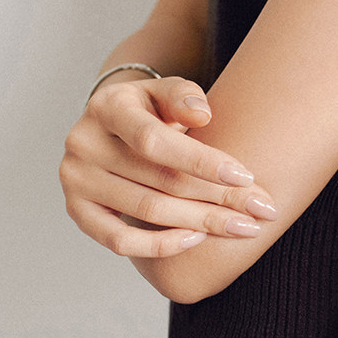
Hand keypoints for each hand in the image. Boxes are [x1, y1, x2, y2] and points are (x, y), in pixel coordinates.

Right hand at [60, 75, 278, 257]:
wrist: (111, 129)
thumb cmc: (149, 110)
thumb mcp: (165, 92)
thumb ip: (183, 96)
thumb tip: (202, 114)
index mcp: (107, 107)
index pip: (154, 141)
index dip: (202, 161)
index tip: (245, 177)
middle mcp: (83, 144)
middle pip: (159, 181)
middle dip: (218, 198)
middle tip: (262, 210)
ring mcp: (76, 181)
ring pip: (148, 212)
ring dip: (202, 223)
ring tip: (243, 227)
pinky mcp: (78, 212)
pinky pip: (120, 242)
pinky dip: (161, 245)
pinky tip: (198, 239)